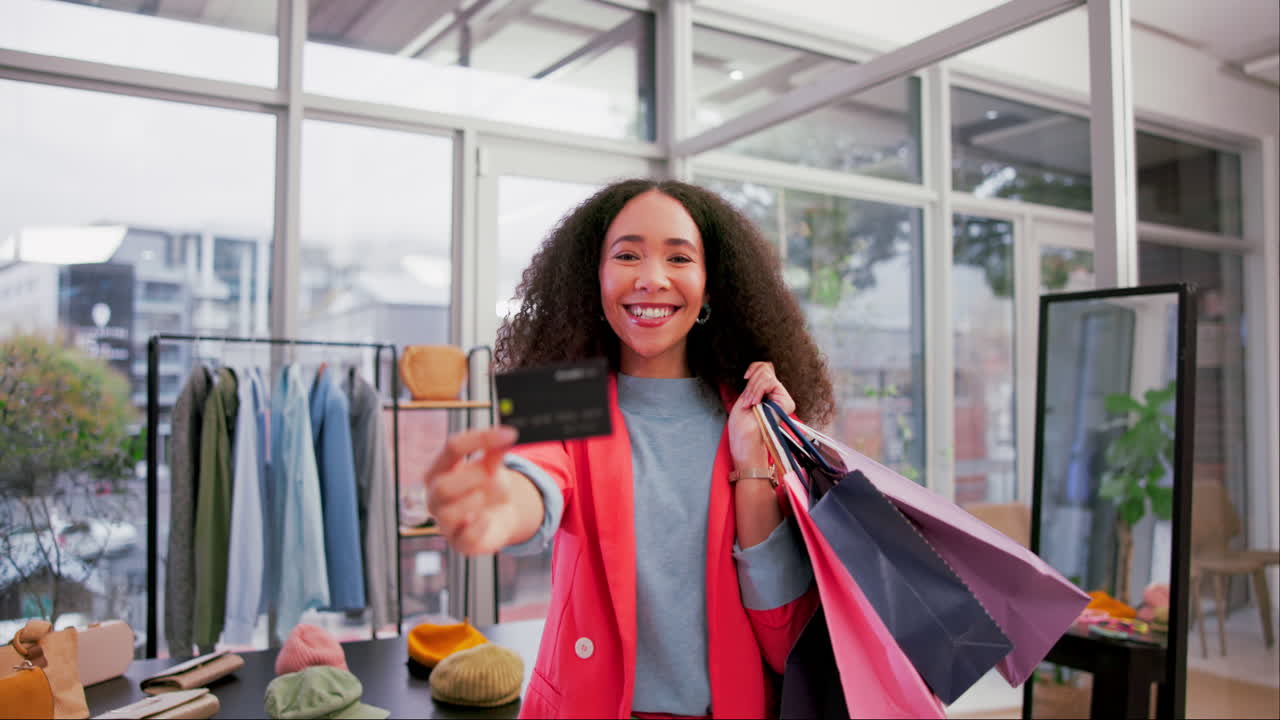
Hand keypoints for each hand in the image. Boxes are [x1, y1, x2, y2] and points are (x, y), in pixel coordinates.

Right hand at [424, 426, 519, 554]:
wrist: (500, 514)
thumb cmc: (487, 485)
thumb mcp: (492, 464)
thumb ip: (496, 450)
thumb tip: (507, 435)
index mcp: (439, 469)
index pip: (452, 447)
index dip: (480, 439)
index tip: (509, 435)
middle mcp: (435, 496)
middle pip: (442, 487)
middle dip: (473, 478)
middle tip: (490, 475)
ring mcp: (444, 522)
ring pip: (447, 515)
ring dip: (474, 502)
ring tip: (485, 497)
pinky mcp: (459, 543)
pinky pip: (464, 538)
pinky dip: (479, 526)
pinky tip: (487, 517)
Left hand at [727, 361, 795, 468]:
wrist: (744, 440)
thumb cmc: (742, 425)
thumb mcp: (746, 397)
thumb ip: (755, 382)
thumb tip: (762, 366)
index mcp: (767, 393)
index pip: (766, 369)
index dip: (755, 368)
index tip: (745, 377)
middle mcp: (778, 395)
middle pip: (766, 369)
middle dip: (751, 384)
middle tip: (747, 401)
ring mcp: (783, 399)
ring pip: (766, 376)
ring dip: (753, 389)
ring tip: (750, 404)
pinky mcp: (786, 402)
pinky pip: (770, 383)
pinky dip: (757, 390)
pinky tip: (755, 403)